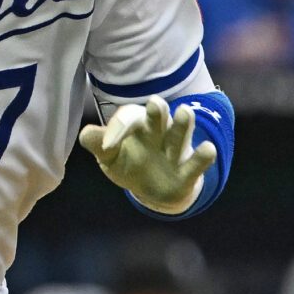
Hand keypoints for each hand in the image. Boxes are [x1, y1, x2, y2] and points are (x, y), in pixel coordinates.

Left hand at [80, 96, 214, 214]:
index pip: (130, 119)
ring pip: (179, 135)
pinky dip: (202, 156)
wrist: (155, 190)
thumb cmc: (130, 164)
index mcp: (137, 127)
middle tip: (155, 103)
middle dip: (157, 112)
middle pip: (158, 119)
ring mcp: (175, 151)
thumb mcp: (110, 156)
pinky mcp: (188, 171)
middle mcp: (159, 133)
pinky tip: (208, 148)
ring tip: (185, 112)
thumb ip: (99, 144)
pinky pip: (196, 163)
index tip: (111, 139)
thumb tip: (85, 134)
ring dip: (182, 124)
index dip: (121, 126)